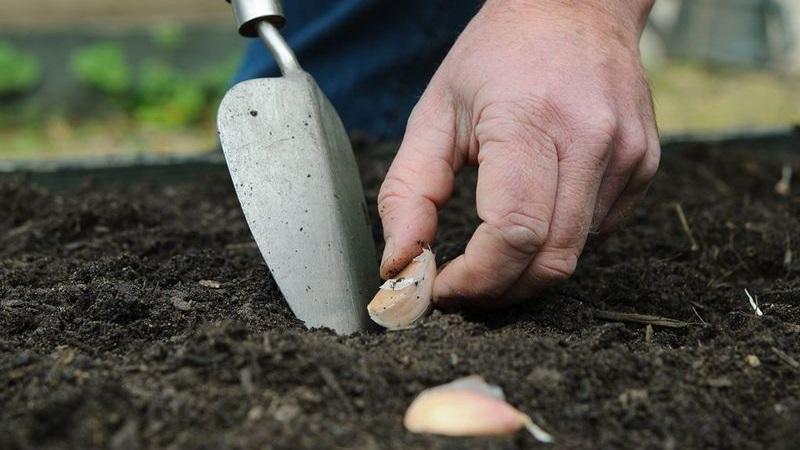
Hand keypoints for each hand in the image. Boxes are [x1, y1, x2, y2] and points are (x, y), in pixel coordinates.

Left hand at [377, 0, 659, 306]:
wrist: (574, 7)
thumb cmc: (495, 56)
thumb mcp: (435, 112)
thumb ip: (408, 192)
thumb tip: (399, 264)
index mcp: (530, 120)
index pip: (513, 235)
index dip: (474, 280)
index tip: (442, 289)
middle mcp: (591, 140)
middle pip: (549, 260)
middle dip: (498, 291)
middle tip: (462, 288)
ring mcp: (628, 154)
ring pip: (575, 254)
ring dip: (525, 270)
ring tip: (489, 252)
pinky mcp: (645, 165)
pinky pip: (599, 233)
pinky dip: (558, 241)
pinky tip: (535, 211)